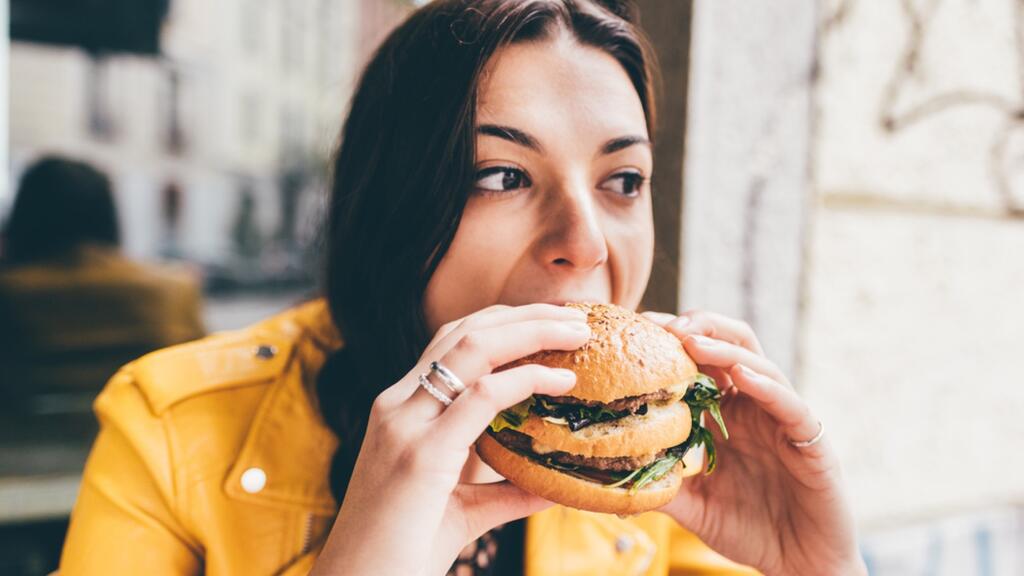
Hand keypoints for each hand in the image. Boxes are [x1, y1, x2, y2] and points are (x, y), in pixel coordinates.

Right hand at [311, 304, 590, 575]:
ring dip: (531, 331)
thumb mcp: (462, 510)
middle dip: (524, 315)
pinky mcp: (420, 454)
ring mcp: (404, 425)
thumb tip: (553, 485)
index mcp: (400, 410)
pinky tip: (561, 381)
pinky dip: (527, 380)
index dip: (503, 322)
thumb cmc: (404, 552)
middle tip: (577, 315)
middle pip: (464, 331)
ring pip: (471, 347)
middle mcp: (397, 406)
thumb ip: (504, 490)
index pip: (450, 342)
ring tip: (577, 331)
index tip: (551, 322)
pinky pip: (481, 397)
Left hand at [643, 310, 865, 575]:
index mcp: (727, 414)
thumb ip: (661, 485)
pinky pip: (790, 406)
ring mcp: (784, 420)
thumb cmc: (750, 531)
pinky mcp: (811, 441)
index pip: (702, 361)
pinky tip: (742, 377)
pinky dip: (767, 387)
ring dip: (725, 350)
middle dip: (700, 326)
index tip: (640, 327)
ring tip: (693, 340)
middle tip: (665, 325)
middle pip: (733, 345)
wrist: (801, 566)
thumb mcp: (693, 506)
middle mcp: (755, 408)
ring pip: (759, 366)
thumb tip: (609, 473)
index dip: (675, 340)